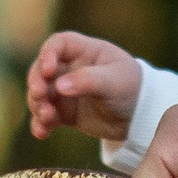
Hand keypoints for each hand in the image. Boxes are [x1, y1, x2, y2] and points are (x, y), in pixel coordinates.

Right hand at [26, 30, 144, 141]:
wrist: (141, 118)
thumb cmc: (131, 88)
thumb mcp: (114, 81)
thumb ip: (87, 80)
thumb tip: (59, 86)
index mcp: (85, 51)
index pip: (58, 44)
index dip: (48, 54)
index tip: (48, 70)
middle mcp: (70, 68)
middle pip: (41, 69)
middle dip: (36, 81)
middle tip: (39, 94)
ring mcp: (66, 91)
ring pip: (41, 94)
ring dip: (38, 105)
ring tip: (47, 118)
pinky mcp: (65, 112)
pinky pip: (46, 116)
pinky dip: (41, 124)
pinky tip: (42, 133)